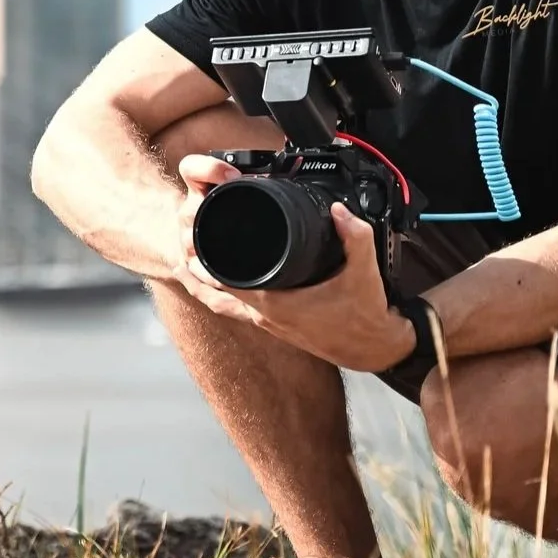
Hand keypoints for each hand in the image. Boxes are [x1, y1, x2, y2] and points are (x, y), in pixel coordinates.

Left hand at [173, 168, 415, 373]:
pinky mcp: (276, 324)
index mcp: (278, 304)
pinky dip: (222, 295)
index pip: (227, 283)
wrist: (373, 347)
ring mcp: (268, 322)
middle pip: (215, 293)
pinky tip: (218, 281)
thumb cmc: (364, 315)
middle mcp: (266, 316)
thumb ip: (355, 237)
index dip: (206, 263)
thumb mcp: (364, 272)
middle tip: (184, 240)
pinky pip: (237, 309)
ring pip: (222, 305)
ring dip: (203, 286)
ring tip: (186, 263)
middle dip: (196, 269)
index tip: (193, 241)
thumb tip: (339, 209)